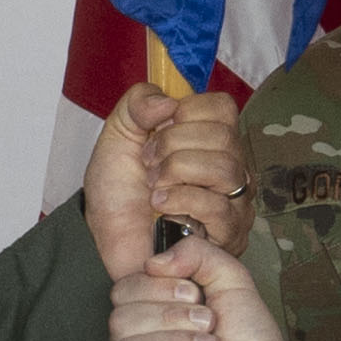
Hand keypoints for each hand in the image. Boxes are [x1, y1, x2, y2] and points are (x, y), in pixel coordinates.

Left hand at [81, 82, 246, 278]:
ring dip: (177, 171)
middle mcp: (230, 169)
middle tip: (149, 164)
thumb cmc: (120, 193)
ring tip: (154, 186)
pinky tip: (161, 206)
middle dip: (173, 144)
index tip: (156, 131)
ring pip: (225, 169)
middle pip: (224, 136)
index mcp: (211, 141)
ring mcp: (234, 203)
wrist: (107, 238)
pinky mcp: (227, 235)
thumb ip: (137, 104)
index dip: (186, 112)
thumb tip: (167, 102)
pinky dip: (182, 200)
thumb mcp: (119, 135)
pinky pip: (217, 207)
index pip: (223, 107)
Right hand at [110, 236, 338, 340]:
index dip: (155, 287)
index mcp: (151, 313)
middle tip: (208, 323)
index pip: (122, 291)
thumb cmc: (249, 340)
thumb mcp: (229, 279)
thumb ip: (197, 254)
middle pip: (120, 319)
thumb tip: (154, 262)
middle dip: (170, 316)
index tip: (194, 294)